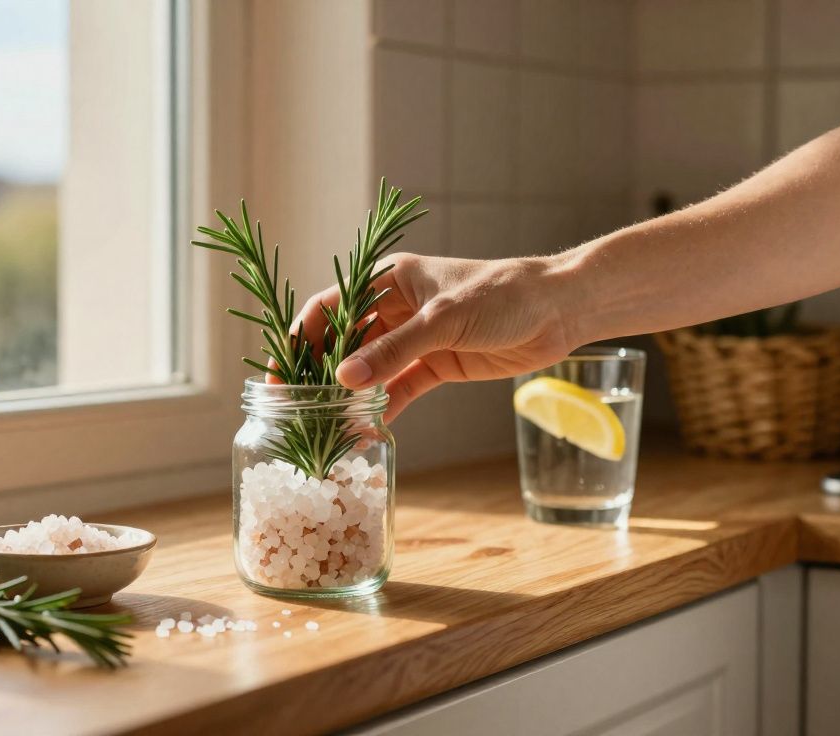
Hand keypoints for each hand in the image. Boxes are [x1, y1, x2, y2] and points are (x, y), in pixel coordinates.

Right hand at [293, 253, 576, 421]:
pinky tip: (366, 432)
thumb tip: (344, 380)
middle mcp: (395, 308)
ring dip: (349, 396)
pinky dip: (382, 409)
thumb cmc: (502, 296)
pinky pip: (398, 389)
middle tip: (297, 409)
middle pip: (343, 343)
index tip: (280, 373)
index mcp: (388, 280)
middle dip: (320, 374)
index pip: (328, 308)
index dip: (300, 339)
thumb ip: (394, 351)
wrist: (559, 310)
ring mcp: (415, 339)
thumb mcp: (443, 319)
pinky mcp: (436, 365)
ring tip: (326, 426)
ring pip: (369, 370)